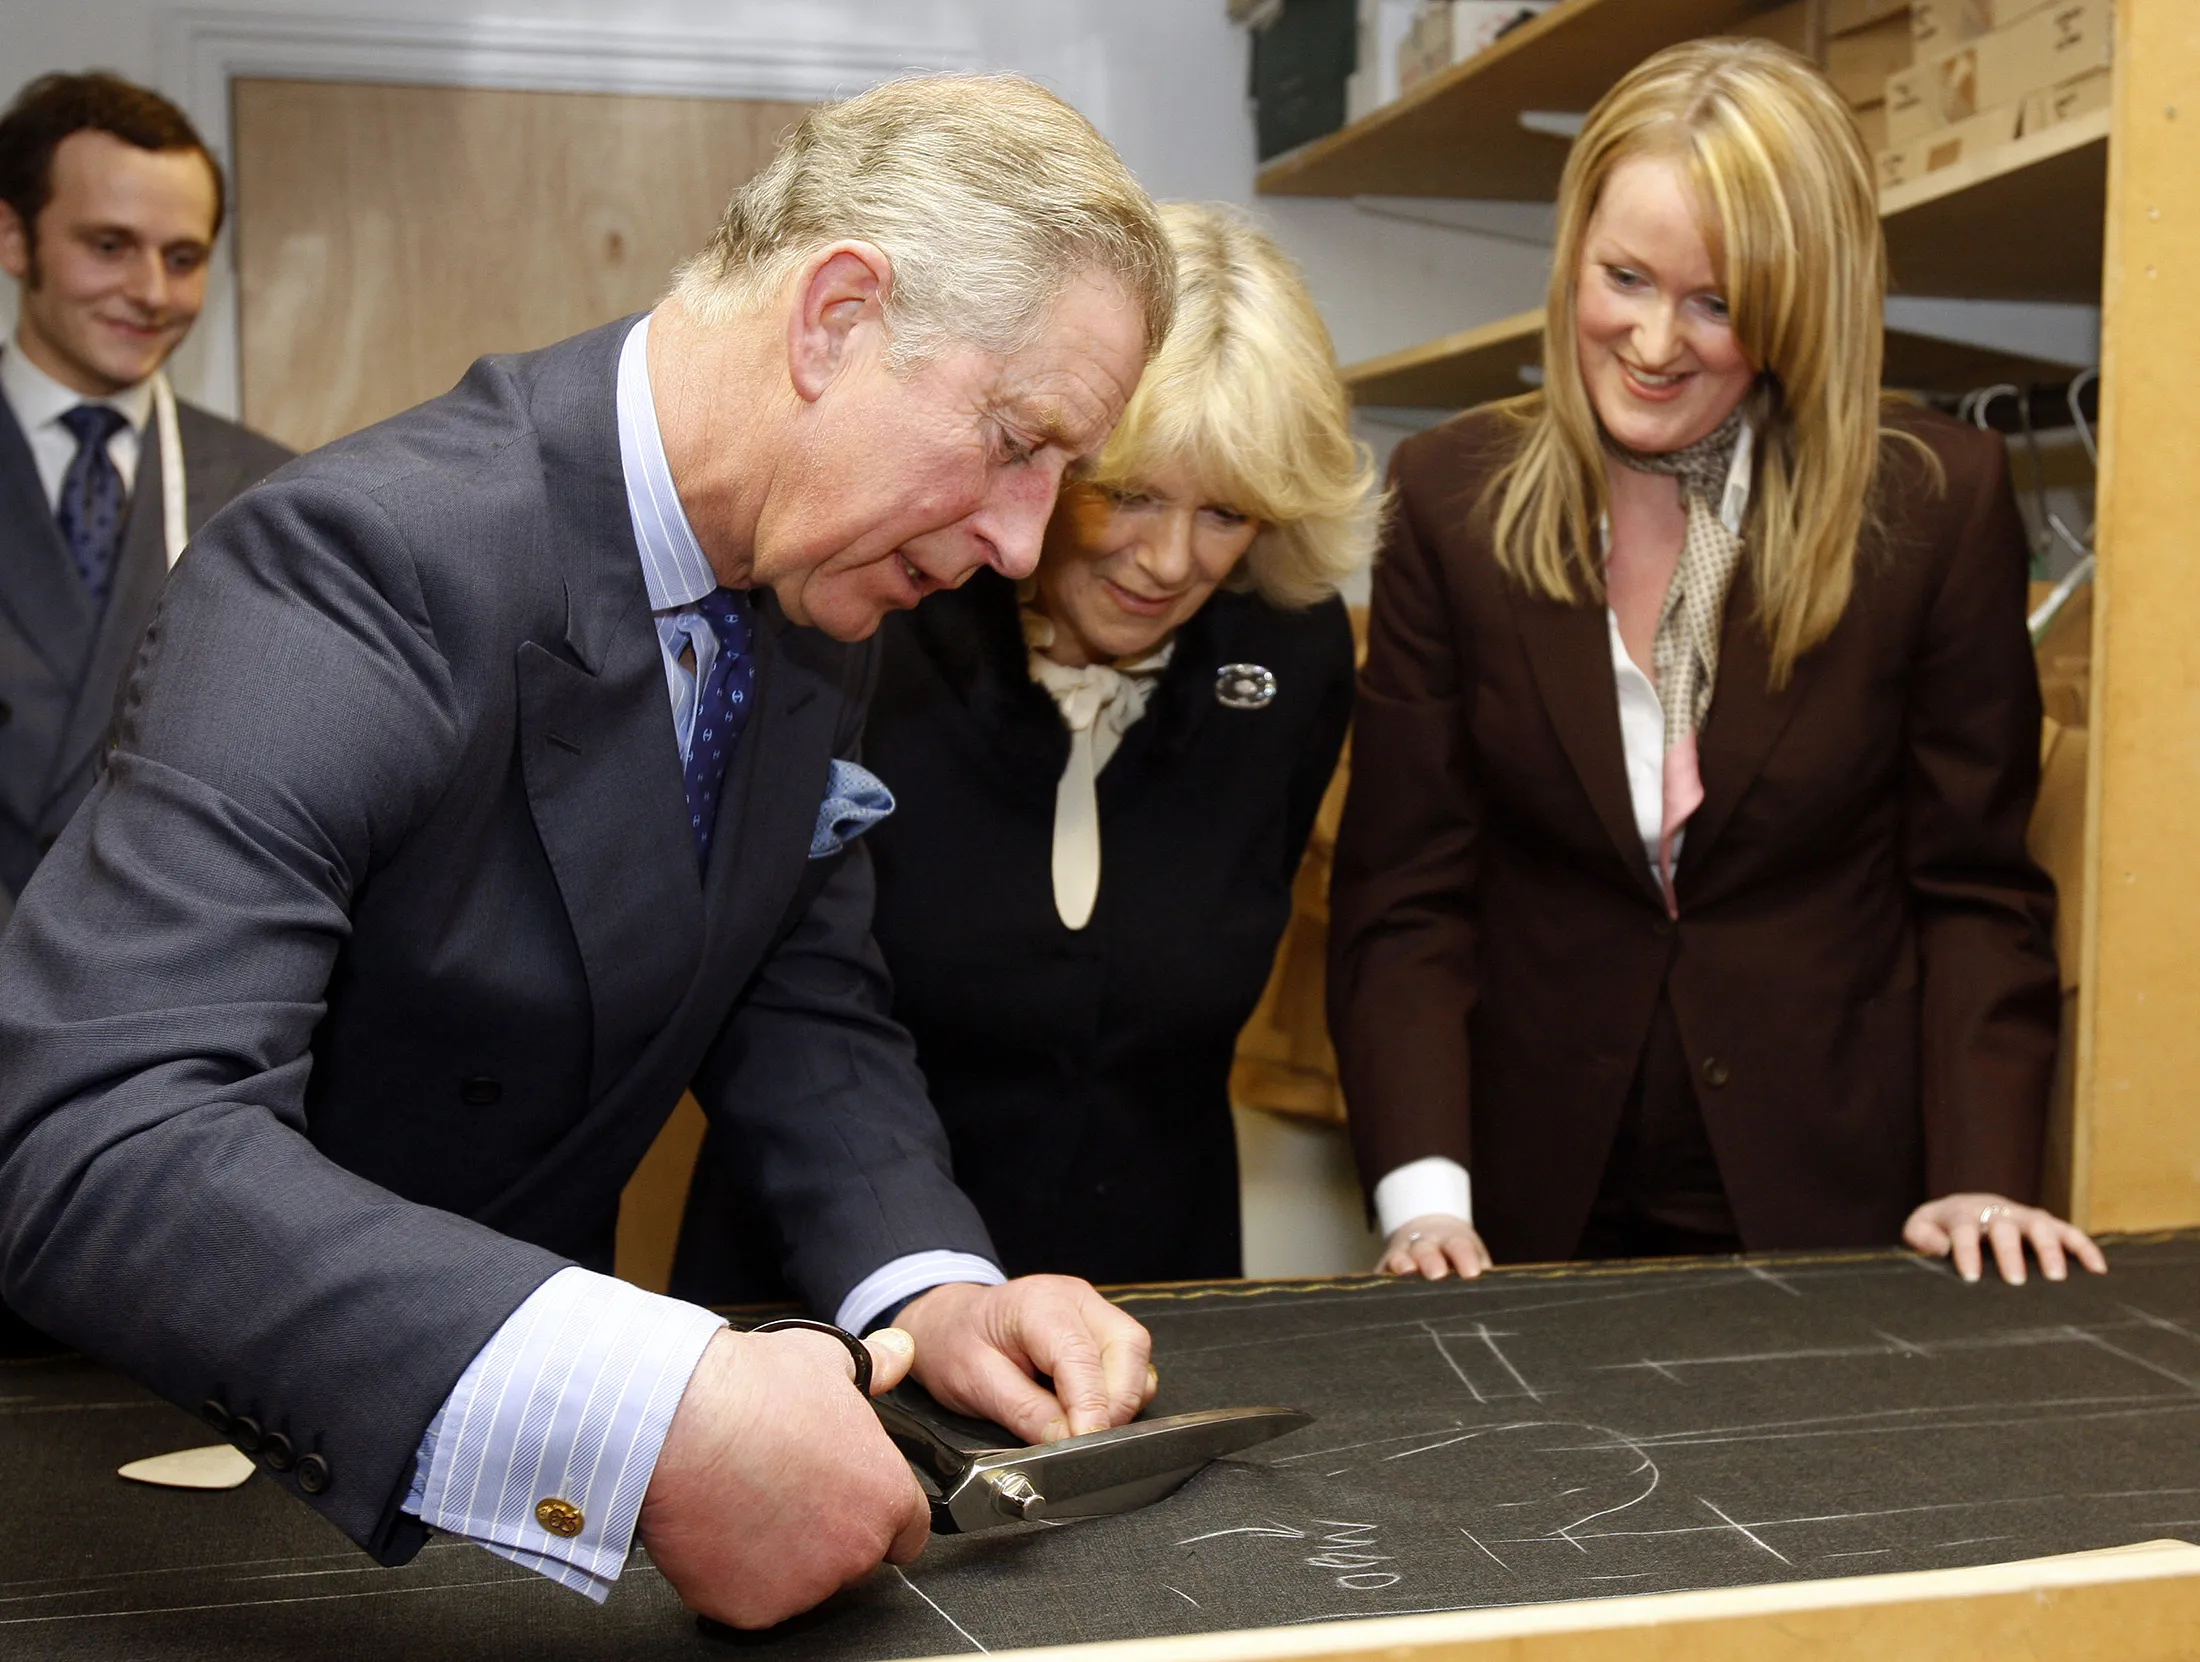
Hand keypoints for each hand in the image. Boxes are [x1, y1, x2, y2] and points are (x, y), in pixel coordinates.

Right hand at [638, 1323, 925, 1628]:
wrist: (676, 1423)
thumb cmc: (751, 1392)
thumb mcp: (828, 1360)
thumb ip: (877, 1367)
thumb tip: (899, 1353)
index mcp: (885, 1496)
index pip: (907, 1530)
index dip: (876, 1511)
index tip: (850, 1498)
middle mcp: (854, 1550)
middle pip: (853, 1556)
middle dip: (825, 1531)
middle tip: (785, 1489)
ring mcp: (803, 1587)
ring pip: (800, 1581)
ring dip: (779, 1555)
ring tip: (746, 1500)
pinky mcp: (751, 1610)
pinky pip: (749, 1599)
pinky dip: (732, 1576)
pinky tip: (718, 1528)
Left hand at [896, 1275, 1155, 1443]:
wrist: (949, 1322)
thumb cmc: (955, 1344)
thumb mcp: (974, 1383)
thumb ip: (1025, 1412)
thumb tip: (1069, 1443)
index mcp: (1039, 1304)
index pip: (1082, 1357)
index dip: (1091, 1408)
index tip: (1087, 1445)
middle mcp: (1076, 1299)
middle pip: (1128, 1348)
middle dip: (1116, 1404)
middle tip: (1086, 1442)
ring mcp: (1093, 1310)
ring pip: (1136, 1356)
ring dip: (1120, 1399)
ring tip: (1080, 1425)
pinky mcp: (1100, 1328)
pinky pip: (1130, 1362)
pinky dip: (1118, 1393)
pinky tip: (1085, 1408)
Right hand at [1377, 1213, 1490, 1279]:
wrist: (1428, 1230)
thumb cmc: (1457, 1256)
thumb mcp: (1473, 1258)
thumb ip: (1480, 1275)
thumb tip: (1492, 1301)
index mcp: (1452, 1241)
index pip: (1459, 1246)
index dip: (1465, 1258)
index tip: (1473, 1273)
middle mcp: (1424, 1245)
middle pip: (1427, 1249)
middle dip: (1431, 1260)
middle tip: (1438, 1274)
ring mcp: (1402, 1254)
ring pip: (1400, 1257)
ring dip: (1403, 1264)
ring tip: (1407, 1272)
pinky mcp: (1384, 1267)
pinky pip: (1380, 1272)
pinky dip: (1380, 1279)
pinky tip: (1381, 1290)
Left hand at [1903, 1192, 2107, 1284]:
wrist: (1968, 1207)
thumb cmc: (1943, 1227)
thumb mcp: (1923, 1226)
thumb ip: (1920, 1234)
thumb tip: (1939, 1249)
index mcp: (1965, 1214)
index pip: (1964, 1230)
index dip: (1967, 1252)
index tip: (1970, 1277)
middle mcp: (1999, 1213)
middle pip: (2005, 1228)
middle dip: (2010, 1254)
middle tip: (2015, 1281)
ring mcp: (2027, 1218)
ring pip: (2041, 1227)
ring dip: (2050, 1250)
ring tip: (2056, 1278)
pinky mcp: (2050, 1224)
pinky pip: (2071, 1233)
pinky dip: (2085, 1248)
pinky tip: (2098, 1270)